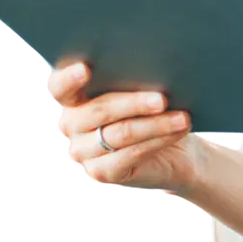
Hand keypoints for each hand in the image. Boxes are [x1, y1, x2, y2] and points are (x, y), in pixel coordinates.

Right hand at [48, 59, 202, 194]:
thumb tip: (154, 67)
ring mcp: (81, 152)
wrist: (172, 149)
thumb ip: (135, 77)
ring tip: (182, 116)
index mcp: (73, 97)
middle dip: (134, 102)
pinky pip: (131, 154)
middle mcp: (70, 124)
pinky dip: (158, 140)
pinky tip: (178, 130)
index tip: (85, 68)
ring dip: (156, 124)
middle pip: (99, 110)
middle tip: (162, 99)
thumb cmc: (154, 109)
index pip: (59, 86)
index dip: (69, 78)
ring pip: (120, 133)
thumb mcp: (142, 89)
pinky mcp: (100, 174)